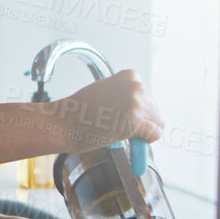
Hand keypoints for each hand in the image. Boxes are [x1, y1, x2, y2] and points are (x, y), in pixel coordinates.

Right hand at [41, 69, 163, 151]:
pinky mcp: (136, 120)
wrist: (62, 122)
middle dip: (140, 121)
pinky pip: (153, 136)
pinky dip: (142, 141)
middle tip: (115, 124)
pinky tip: (122, 136)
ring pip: (157, 123)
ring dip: (140, 131)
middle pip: (155, 111)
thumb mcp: (106, 92)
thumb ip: (125, 97)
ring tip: (115, 129)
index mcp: (130, 76)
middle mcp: (137, 86)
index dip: (134, 110)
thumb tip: (142, 113)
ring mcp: (137, 103)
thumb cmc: (79, 111)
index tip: (118, 114)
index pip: (148, 98)